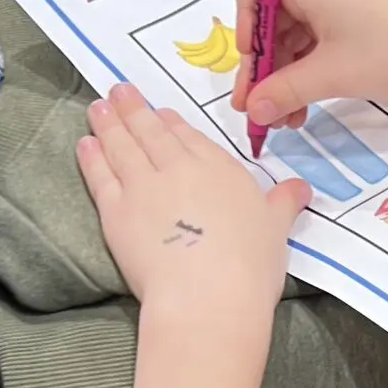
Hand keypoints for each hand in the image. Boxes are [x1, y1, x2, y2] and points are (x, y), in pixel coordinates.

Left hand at [78, 83, 306, 323]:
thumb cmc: (250, 264)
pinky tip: (85, 143)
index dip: (171, 122)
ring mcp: (143, 186)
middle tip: (118, 90)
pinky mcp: (116, 211)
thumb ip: (284, 202)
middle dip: (133, 108)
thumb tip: (302, 187)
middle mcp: (177, 167)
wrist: (208, 296)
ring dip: (108, 123)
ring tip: (97, 107)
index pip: (189, 136)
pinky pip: (100, 176)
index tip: (159, 112)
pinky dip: (91, 157)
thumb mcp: (277, 228)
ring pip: (122, 146)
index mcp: (218, 168)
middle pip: (151, 131)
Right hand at [232, 0, 387, 129]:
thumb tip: (253, 110)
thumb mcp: (331, 74)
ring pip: (291, 31)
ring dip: (284, 74)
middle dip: (262, 63)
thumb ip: (284, 90)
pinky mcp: (352, 13)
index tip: (251, 55)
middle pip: (268, 12)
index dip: (241, 12)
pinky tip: (305, 105)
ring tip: (286, 119)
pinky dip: (306, 68)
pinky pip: (314, 37)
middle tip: (258, 110)